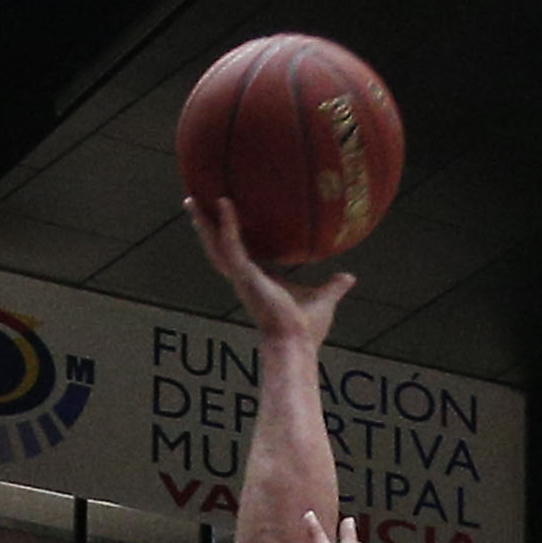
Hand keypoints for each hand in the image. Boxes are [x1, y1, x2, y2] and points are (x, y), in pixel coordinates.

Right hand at [187, 192, 354, 347]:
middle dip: (205, 226)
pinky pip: (231, 244)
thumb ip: (333, 287)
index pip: (238, 254)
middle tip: (194, 202)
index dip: (229, 238)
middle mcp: (243, 279)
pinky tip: (224, 203)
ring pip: (215, 244)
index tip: (223, 221)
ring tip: (192, 199)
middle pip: (217, 247)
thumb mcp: (323, 299)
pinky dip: (228, 224)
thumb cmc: (307, 328)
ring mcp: (241, 277)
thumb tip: (349, 277)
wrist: (297, 343)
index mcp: (257, 282)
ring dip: (204, 221)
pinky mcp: (244, 276)